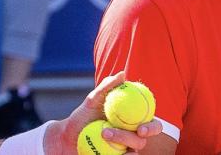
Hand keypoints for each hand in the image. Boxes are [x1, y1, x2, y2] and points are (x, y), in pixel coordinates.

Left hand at [44, 72, 162, 154]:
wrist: (68, 135)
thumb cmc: (83, 115)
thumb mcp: (92, 99)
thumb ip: (107, 87)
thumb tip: (122, 74)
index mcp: (132, 122)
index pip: (150, 124)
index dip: (152, 128)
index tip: (141, 128)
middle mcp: (131, 137)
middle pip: (143, 140)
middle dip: (142, 138)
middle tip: (135, 133)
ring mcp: (123, 150)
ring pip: (133, 151)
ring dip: (122, 141)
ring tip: (104, 133)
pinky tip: (106, 152)